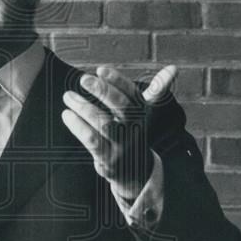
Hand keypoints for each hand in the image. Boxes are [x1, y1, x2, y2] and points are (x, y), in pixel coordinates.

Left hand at [61, 65, 177, 200]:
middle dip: (103, 91)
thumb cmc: (132, 131)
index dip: (117, 80)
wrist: (134, 172)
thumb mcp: (143, 112)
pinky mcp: (108, 159)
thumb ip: (156, 90)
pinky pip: (92, 141)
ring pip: (104, 124)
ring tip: (68, 96)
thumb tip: (174, 68)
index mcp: (142, 114)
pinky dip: (78, 127)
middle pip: (122, 107)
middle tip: (83, 78)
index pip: (132, 94)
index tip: (100, 69)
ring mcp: (122, 145)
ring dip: (84, 108)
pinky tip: (67, 115)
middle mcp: (135, 128)